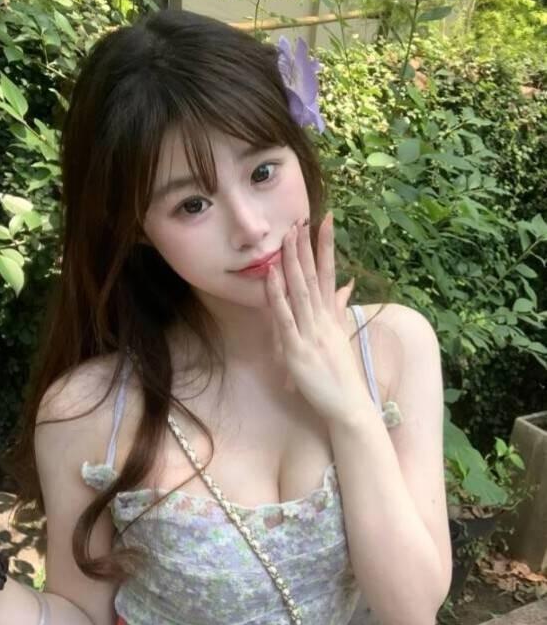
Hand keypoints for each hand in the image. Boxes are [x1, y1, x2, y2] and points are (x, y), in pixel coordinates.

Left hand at [265, 211, 372, 422]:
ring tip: (287, 236)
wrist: (350, 407)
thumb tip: (346, 284)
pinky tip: (273, 276)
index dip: (326, 246)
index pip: (329, 273)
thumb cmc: (342, 376)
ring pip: (300, 290)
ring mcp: (311, 333)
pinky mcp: (298, 350)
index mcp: (331, 316)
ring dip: (293, 262)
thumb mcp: (340, 336)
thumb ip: (339, 308)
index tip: (325, 220)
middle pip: (313, 276)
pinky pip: (286, 318)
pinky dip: (278, 296)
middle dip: (306, 246)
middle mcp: (323, 319)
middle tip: (300, 217)